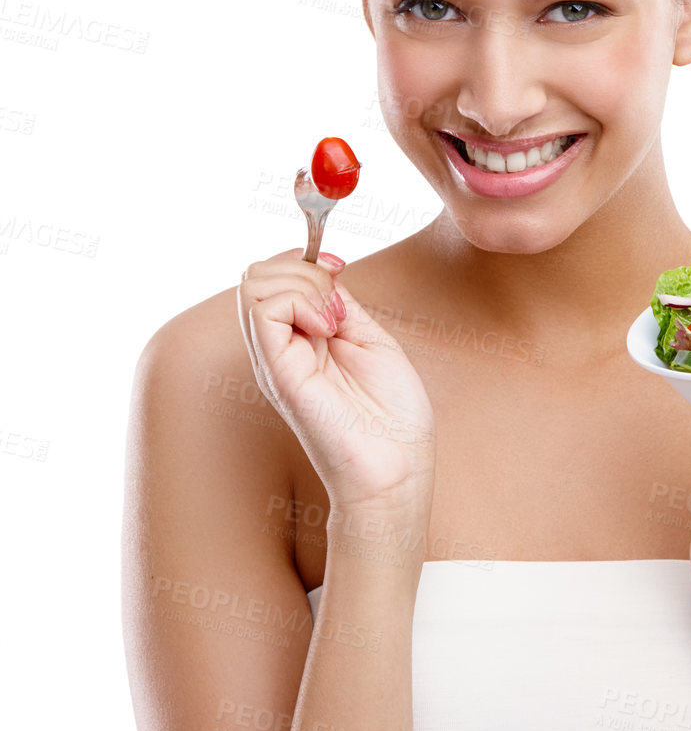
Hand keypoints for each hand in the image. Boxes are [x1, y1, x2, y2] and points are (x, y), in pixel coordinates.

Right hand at [237, 248, 435, 514]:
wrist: (397, 471)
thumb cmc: (393, 419)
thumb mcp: (371, 340)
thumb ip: (341, 305)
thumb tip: (324, 269)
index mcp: (300, 342)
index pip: (273, 277)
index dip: (304, 259)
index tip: (339, 265)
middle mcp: (279, 350)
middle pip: (256, 274)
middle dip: (302, 266)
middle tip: (338, 301)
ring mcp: (275, 361)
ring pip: (253, 283)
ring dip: (302, 282)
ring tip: (334, 318)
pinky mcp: (279, 372)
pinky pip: (262, 309)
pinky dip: (298, 300)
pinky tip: (327, 327)